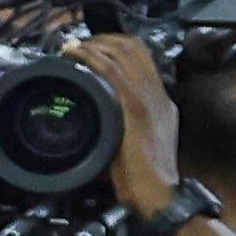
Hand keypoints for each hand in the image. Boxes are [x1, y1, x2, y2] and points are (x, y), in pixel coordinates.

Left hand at [66, 30, 184, 216]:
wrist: (161, 195)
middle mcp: (158, 95)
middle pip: (134, 48)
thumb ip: (123, 127)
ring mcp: (149, 99)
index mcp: (161, 102)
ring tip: (73, 47)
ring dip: (95, 45)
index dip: (117, 46)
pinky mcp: (136, 109)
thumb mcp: (137, 145)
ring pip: (124, 54)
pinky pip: (113, 73)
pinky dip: (93, 59)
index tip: (94, 48)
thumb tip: (100, 122)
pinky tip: (76, 55)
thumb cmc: (145, 180)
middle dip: (104, 40)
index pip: (143, 59)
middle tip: (79, 44)